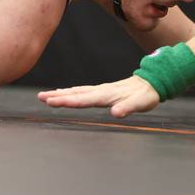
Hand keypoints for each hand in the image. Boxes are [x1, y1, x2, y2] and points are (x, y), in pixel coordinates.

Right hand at [37, 75, 159, 117]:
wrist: (153, 81)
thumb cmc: (147, 95)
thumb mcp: (141, 102)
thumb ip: (128, 107)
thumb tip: (116, 113)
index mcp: (107, 95)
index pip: (84, 99)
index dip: (68, 101)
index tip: (52, 101)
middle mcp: (102, 91)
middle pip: (76, 94)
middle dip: (58, 96)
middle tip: (41, 97)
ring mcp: (101, 90)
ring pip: (77, 92)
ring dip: (61, 94)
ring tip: (45, 95)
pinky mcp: (103, 91)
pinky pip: (83, 91)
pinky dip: (71, 92)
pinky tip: (64, 94)